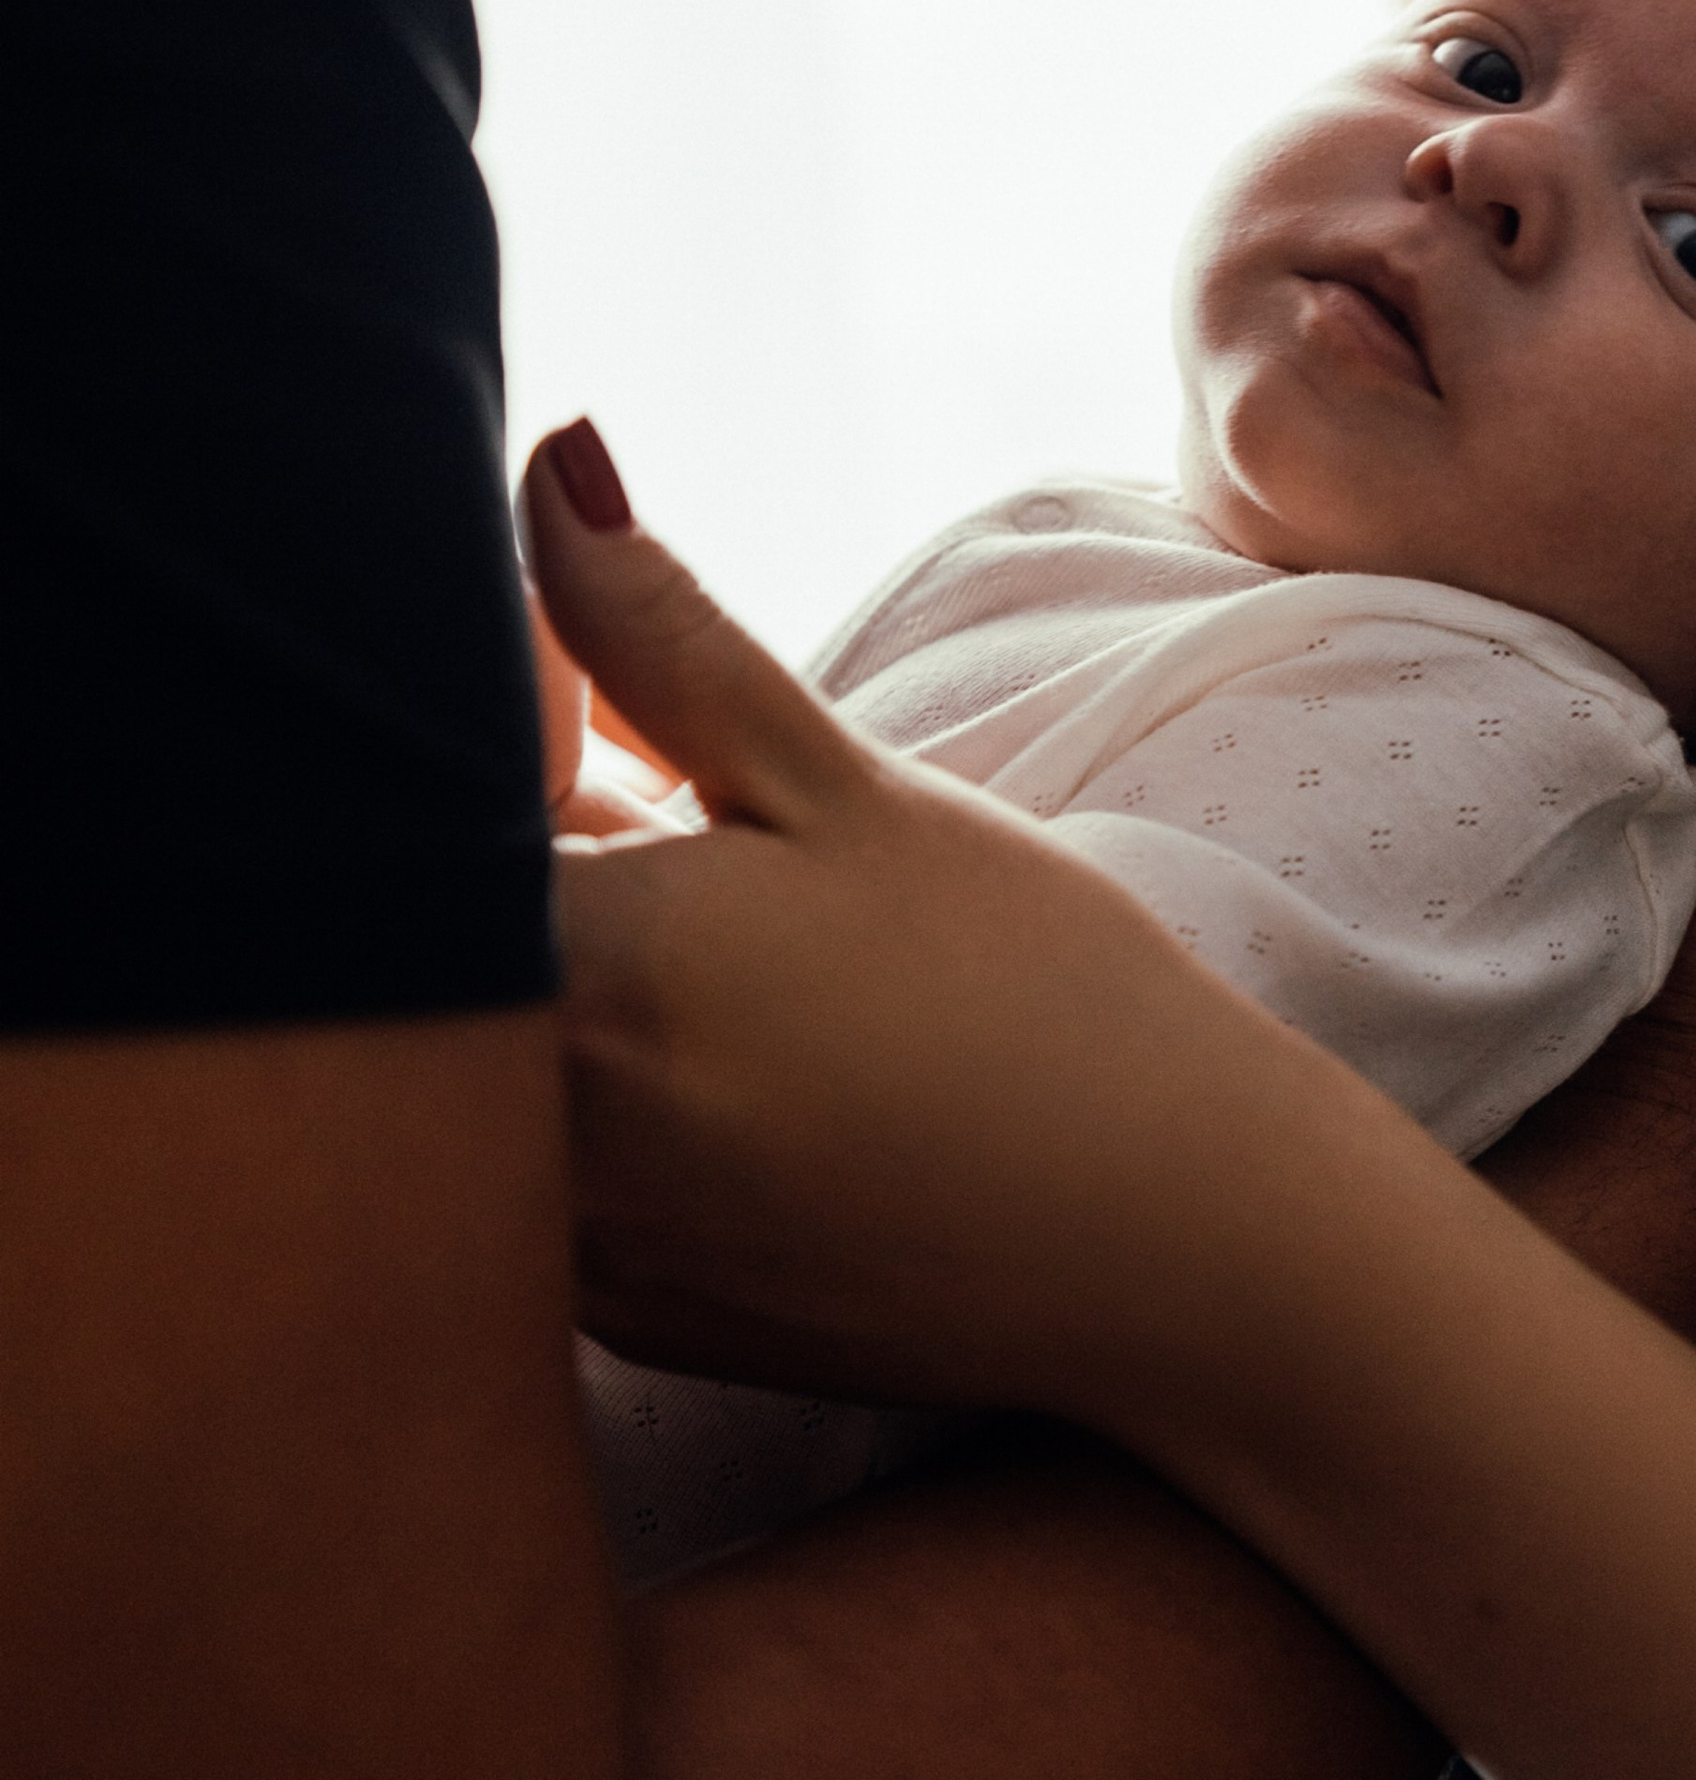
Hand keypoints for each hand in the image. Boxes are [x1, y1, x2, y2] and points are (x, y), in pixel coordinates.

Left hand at [522, 427, 1427, 1417]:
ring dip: (574, 986)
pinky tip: (770, 1084)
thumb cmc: (1031, 993)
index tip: (619, 723)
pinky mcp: (629, 1317)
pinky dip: (615, 1108)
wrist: (1174, 1246)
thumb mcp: (849, 790)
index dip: (516, 735)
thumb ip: (665, 639)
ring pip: (498, 1065)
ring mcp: (573, 1243)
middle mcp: (533, 1123)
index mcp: (576, 958)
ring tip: (755, 970)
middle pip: (450, 942)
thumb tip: (551, 462)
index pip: (436, 803)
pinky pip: (557, 1180)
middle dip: (539, 858)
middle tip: (693, 831)